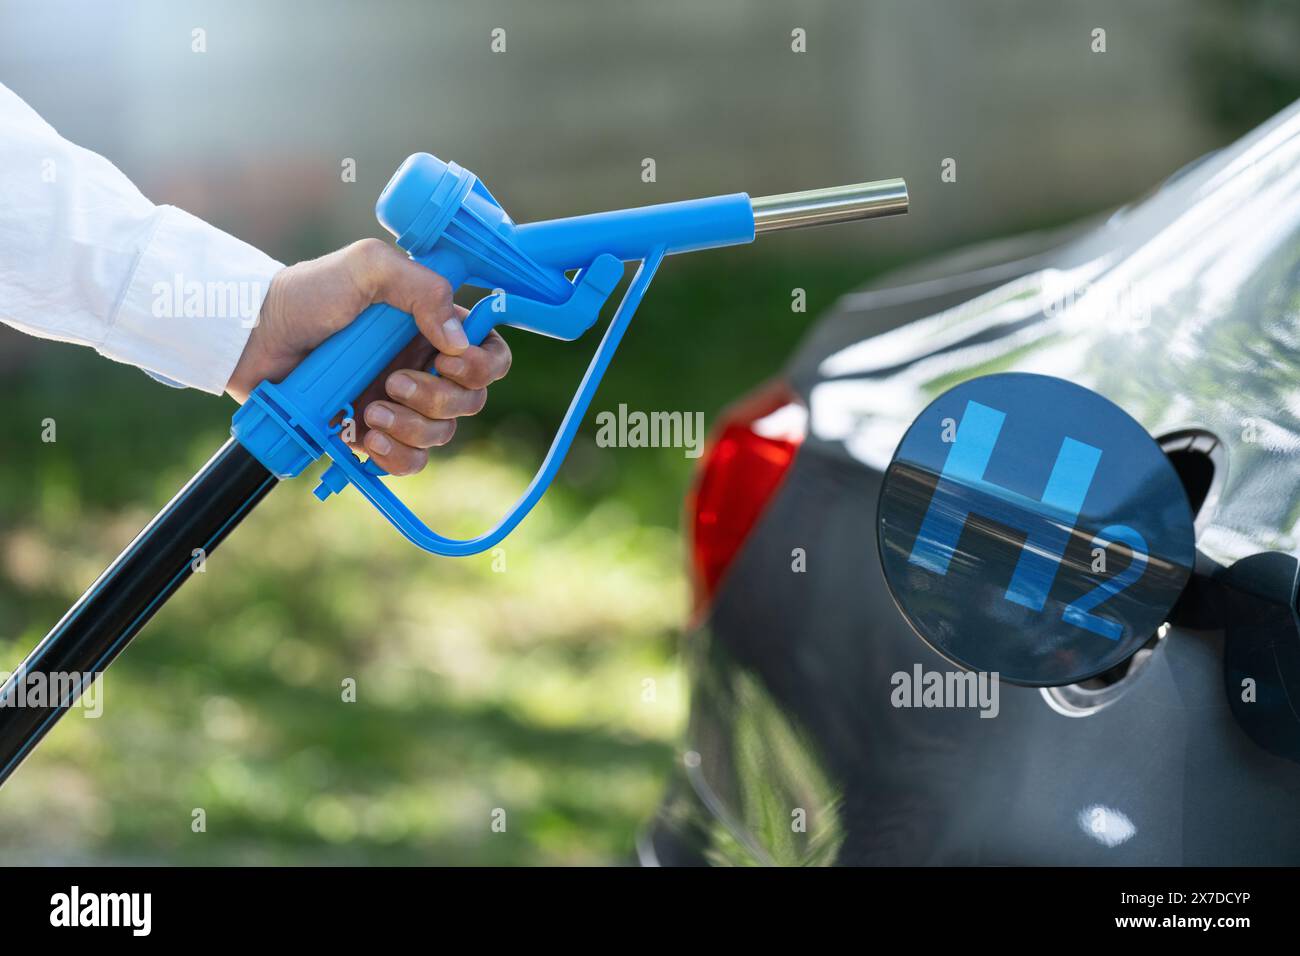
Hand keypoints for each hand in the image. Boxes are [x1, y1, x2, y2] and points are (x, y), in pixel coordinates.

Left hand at [226, 238, 510, 474]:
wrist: (254, 337)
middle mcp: (425, 367)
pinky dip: (397, 455)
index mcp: (434, 328)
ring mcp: (400, 404)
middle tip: (394, 381)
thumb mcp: (369, 267)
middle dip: (438, 397)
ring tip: (372, 410)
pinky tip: (367, 436)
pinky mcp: (374, 434)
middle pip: (472, 400)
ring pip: (443, 433)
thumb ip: (423, 289)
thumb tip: (457, 343)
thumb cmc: (308, 294)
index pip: (491, 355)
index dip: (481, 365)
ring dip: (413, 427)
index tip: (445, 359)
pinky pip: (411, 462)